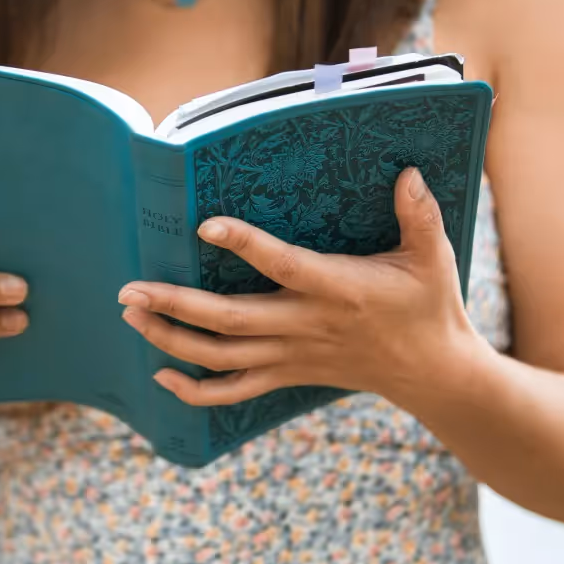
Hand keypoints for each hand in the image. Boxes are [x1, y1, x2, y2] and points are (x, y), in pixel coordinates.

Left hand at [118, 168, 483, 405]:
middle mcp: (307, 325)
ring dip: (171, 339)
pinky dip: (194, 392)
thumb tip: (406, 171)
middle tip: (129, 289)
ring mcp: (294, 356)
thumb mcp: (433, 256)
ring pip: (222, 355)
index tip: (205, 226)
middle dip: (175, 305)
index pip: (282, 265)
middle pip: (230, 319)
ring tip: (132, 315)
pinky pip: (234, 392)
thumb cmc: (431, 306)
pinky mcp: (289, 375)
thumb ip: (419, 214)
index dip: (244, 245)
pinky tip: (160, 378)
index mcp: (338, 289)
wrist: (433, 373)